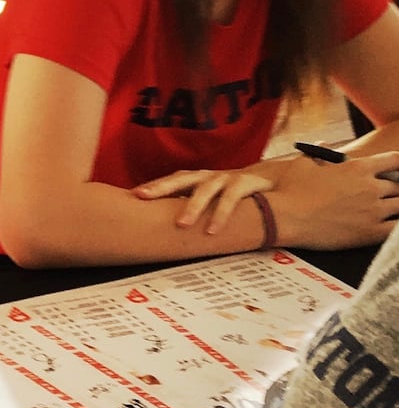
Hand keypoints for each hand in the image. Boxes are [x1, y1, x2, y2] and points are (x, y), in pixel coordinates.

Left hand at [133, 162, 277, 234]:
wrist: (273, 184)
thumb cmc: (235, 197)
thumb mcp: (212, 200)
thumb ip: (192, 207)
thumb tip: (160, 227)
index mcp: (198, 180)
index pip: (172, 181)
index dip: (153, 186)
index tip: (133, 195)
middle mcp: (210, 176)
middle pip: (182, 179)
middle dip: (161, 187)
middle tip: (143, 197)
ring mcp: (228, 178)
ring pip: (207, 188)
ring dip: (193, 206)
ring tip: (181, 224)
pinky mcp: (248, 182)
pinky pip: (232, 198)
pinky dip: (222, 214)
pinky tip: (212, 230)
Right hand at [270, 150, 398, 249]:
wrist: (283, 218)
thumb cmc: (290, 190)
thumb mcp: (302, 164)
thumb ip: (319, 153)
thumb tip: (323, 144)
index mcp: (358, 168)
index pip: (395, 161)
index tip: (397, 170)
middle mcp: (370, 187)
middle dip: (395, 189)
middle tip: (389, 194)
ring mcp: (372, 211)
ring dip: (397, 207)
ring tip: (390, 210)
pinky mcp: (369, 233)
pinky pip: (396, 231)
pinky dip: (396, 229)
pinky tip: (391, 227)